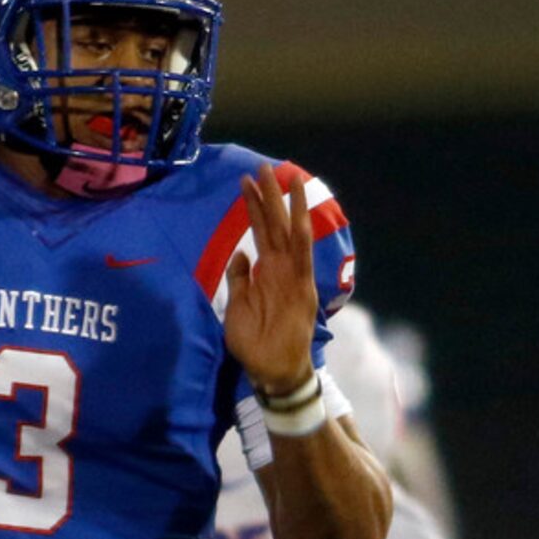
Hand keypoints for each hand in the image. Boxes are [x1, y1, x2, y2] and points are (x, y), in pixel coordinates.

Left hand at [223, 166, 317, 397]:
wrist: (272, 371)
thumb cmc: (254, 344)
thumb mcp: (236, 307)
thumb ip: (239, 280)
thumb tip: (240, 256)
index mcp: (266, 273)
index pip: (261, 233)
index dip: (254, 208)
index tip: (247, 182)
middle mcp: (281, 270)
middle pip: (275, 225)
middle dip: (269, 196)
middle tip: (263, 166)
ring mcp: (292, 276)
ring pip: (289, 232)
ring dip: (285, 205)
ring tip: (280, 176)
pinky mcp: (300, 287)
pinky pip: (301, 255)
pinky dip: (300, 232)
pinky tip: (298, 212)